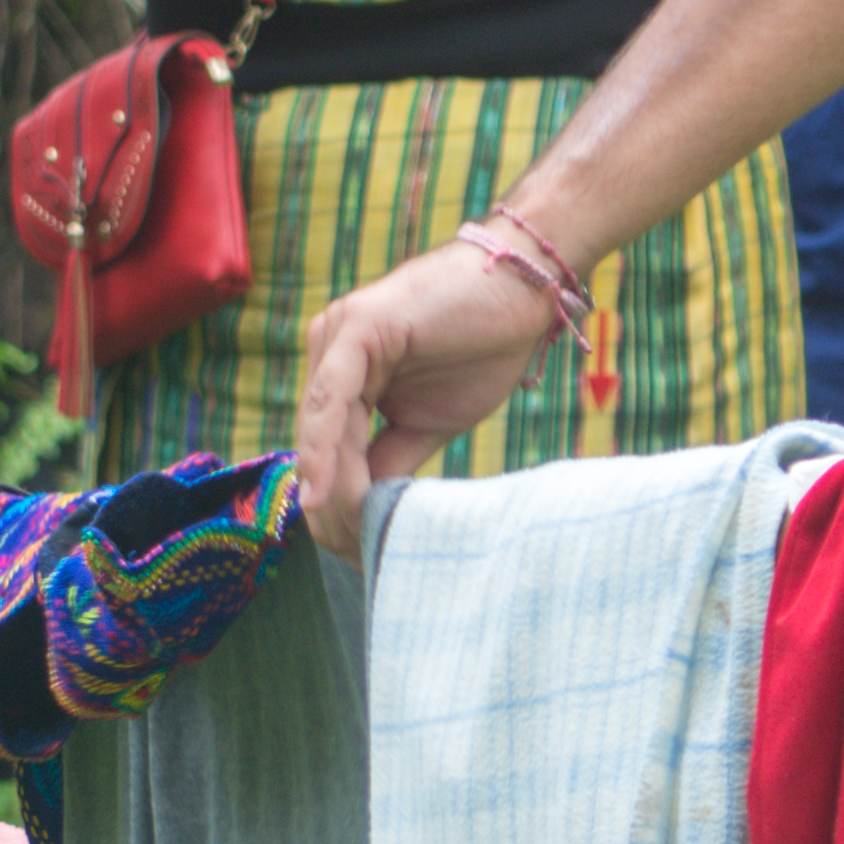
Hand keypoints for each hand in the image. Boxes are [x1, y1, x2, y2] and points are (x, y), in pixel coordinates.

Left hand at [294, 237, 571, 557]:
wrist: (528, 287)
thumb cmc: (486, 344)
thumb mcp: (431, 420)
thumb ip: (391, 458)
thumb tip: (366, 513)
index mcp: (344, 372)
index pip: (325, 448)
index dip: (334, 504)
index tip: (351, 553)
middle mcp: (330, 351)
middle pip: (315, 442)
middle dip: (328, 504)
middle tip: (349, 556)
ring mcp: (339, 334)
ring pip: (318, 425)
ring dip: (328, 486)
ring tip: (344, 537)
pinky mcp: (358, 327)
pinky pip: (332, 396)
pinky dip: (326, 447)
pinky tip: (327, 490)